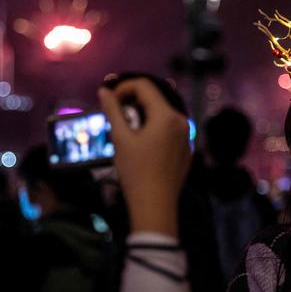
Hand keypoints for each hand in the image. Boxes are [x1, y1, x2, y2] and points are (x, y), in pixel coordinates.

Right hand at [98, 78, 190, 237]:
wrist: (155, 206)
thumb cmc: (136, 172)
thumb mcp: (121, 138)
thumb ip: (113, 110)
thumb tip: (104, 91)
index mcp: (167, 116)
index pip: (144, 86)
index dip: (123, 88)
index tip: (110, 101)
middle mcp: (181, 122)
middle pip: (154, 99)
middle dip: (133, 103)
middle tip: (117, 119)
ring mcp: (186, 137)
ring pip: (161, 115)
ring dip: (142, 117)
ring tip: (128, 136)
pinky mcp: (186, 150)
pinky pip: (169, 131)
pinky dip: (154, 130)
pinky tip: (142, 148)